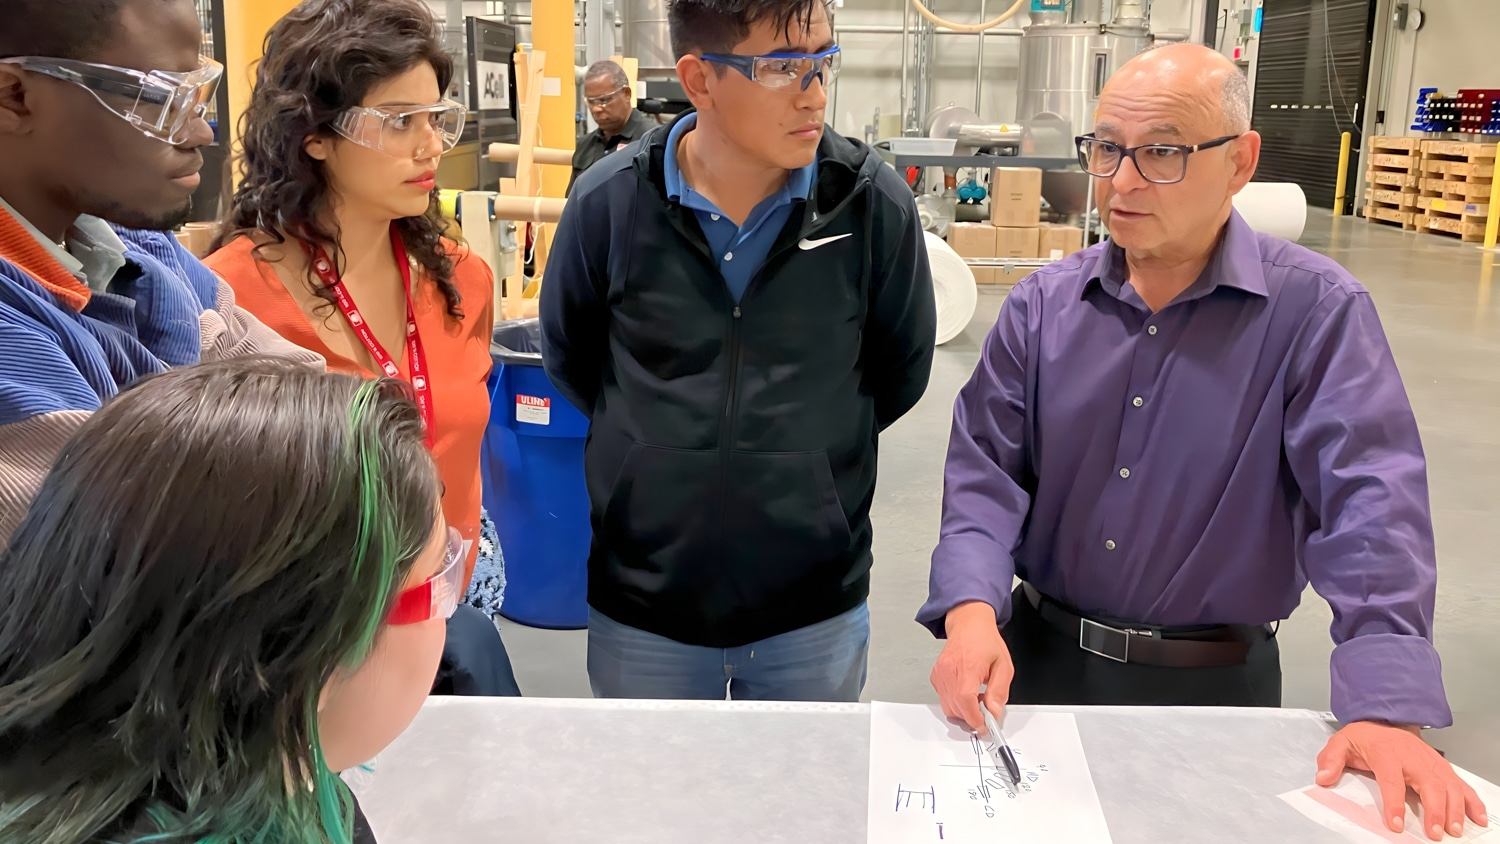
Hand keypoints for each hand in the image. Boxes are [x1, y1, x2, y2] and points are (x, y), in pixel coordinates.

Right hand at [930, 601, 1012, 732]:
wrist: (968, 624)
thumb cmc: (985, 641)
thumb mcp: (1004, 666)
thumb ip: (999, 692)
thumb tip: (994, 712)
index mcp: (968, 667)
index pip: (965, 700)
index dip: (974, 718)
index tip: (984, 725)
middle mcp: (950, 671)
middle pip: (955, 708)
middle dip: (971, 716)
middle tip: (985, 709)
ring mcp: (940, 674)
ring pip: (948, 706)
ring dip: (963, 710)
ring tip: (977, 697)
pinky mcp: (935, 676)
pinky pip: (944, 699)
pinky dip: (955, 701)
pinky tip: (966, 691)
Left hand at [1316, 721, 1488, 840]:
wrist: (1386, 717)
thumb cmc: (1366, 736)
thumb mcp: (1342, 742)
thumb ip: (1331, 760)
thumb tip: (1323, 777)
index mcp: (1388, 754)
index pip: (1392, 781)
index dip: (1394, 804)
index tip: (1395, 824)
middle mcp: (1414, 758)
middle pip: (1430, 785)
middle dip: (1434, 810)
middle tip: (1435, 833)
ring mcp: (1432, 763)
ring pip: (1449, 786)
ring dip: (1454, 809)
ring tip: (1454, 830)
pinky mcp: (1443, 767)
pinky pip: (1461, 785)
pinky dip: (1472, 801)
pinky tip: (1477, 817)